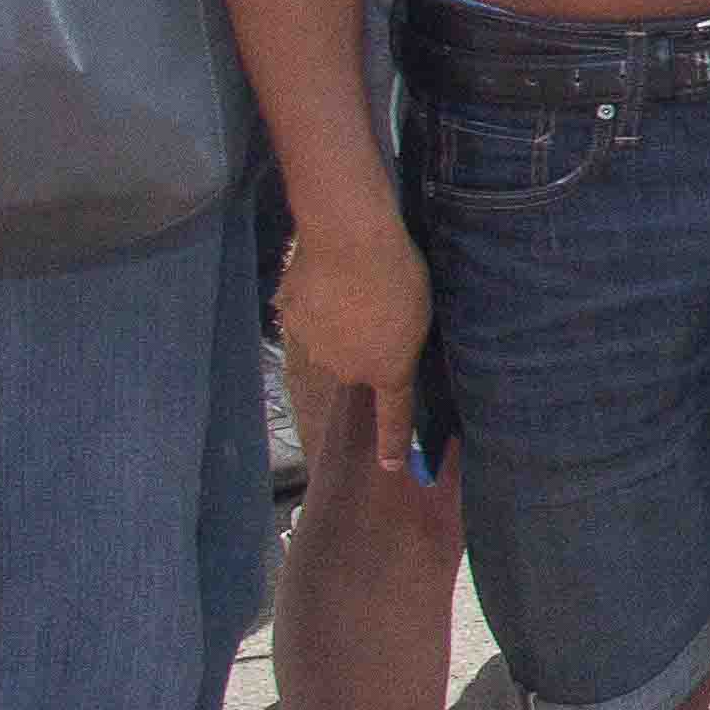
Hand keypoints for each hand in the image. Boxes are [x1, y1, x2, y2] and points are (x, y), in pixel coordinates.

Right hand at [276, 211, 434, 462]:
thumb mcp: (420, 314)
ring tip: (353, 279)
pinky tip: (325, 272)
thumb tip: (378, 347)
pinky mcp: (289, 317)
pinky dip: (314, 296)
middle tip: (376, 299)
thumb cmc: (400, 276)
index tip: (391, 467)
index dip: (393, 441)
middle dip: (364, 340)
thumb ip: (401, 341)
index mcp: (387, 369)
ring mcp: (313, 345)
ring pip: (328, 338)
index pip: (393, 414)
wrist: (350, 242)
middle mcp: (346, 369)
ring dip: (338, 317)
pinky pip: (306, 310)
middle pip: (356, 362)